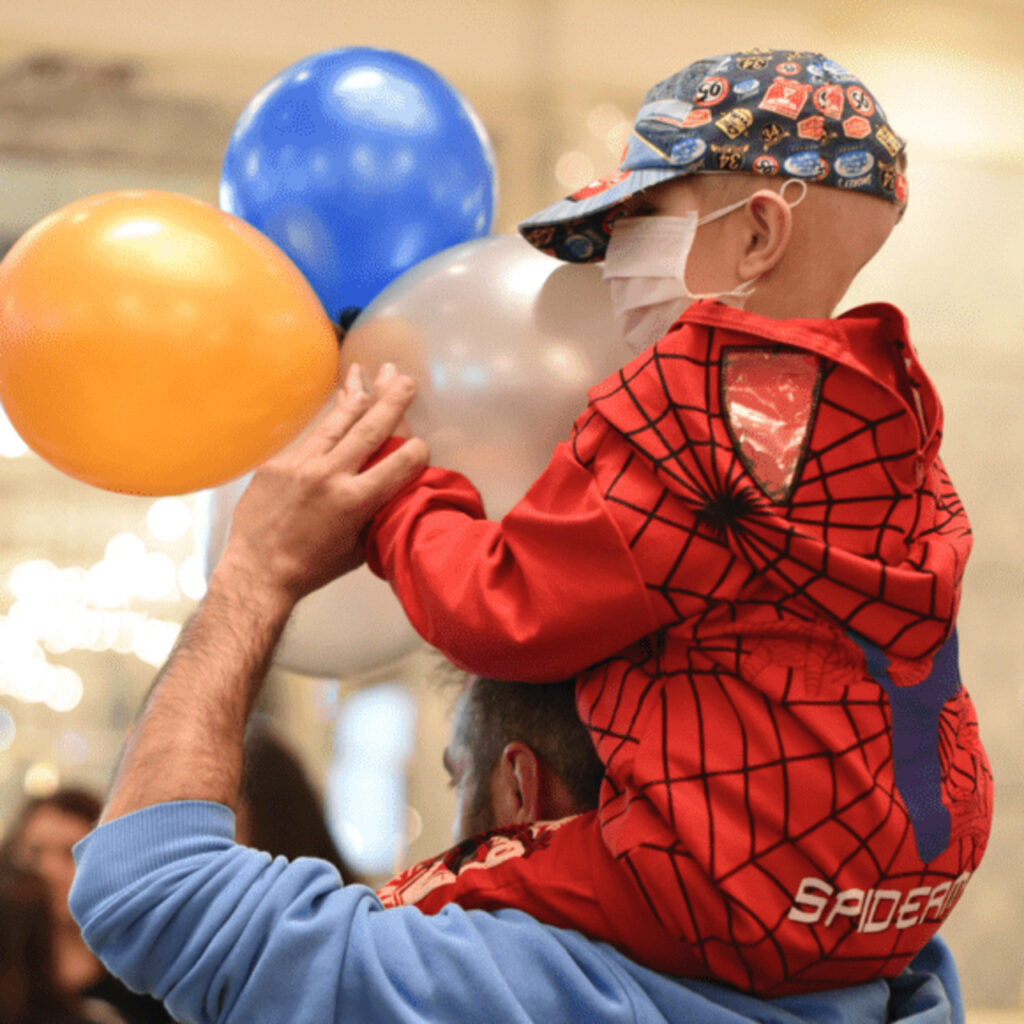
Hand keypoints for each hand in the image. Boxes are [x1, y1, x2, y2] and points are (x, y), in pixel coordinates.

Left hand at [215, 363, 428, 608]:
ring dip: (357, 397)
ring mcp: (300, 465)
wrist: (257, 571)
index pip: (399, 463)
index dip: (416, 452)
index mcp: (355, 501)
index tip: (421, 447)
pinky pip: (309, 439)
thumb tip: (392, 492)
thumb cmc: (312, 568)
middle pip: (369, 428)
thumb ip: (377, 515)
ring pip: (336, 423)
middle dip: (391, 401)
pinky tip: (336, 409)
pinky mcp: (277, 463)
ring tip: (368, 375)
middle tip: (403, 379)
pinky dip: (327, 426)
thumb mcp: (358, 548)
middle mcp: (329, 475)